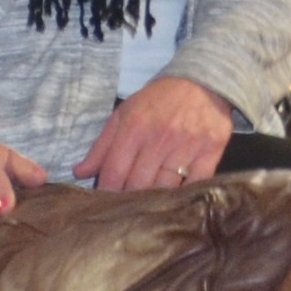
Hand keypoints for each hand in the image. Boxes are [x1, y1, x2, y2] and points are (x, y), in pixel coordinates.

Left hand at [81, 76, 235, 193]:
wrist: (202, 82)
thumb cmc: (157, 101)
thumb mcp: (123, 115)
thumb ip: (102, 146)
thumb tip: (80, 173)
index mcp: (134, 128)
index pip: (114, 171)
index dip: (106, 191)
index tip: (103, 203)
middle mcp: (160, 138)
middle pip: (138, 183)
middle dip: (128, 198)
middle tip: (124, 207)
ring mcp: (187, 145)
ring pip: (165, 187)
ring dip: (154, 200)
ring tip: (147, 206)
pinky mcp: (211, 151)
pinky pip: (195, 183)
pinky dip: (184, 194)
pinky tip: (175, 198)